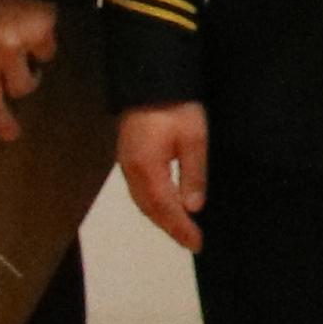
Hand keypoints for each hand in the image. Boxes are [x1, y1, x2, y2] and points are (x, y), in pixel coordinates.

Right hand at [117, 101, 208, 254]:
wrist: (150, 79)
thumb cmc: (176, 107)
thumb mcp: (193, 138)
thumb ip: (193, 173)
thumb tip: (193, 207)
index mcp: (147, 168)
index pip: (164, 208)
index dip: (180, 228)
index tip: (196, 244)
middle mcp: (131, 171)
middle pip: (149, 209)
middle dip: (170, 227)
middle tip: (191, 242)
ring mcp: (126, 164)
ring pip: (142, 202)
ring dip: (160, 218)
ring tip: (181, 230)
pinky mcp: (127, 157)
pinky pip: (139, 191)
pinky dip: (153, 205)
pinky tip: (165, 207)